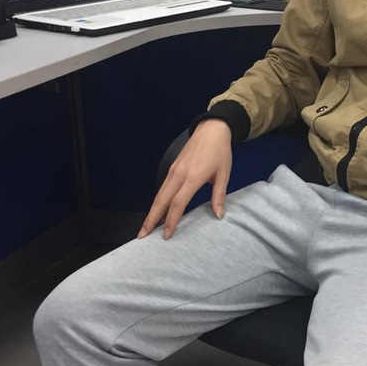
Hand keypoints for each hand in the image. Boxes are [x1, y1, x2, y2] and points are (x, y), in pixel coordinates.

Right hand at [138, 119, 232, 239]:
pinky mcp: (173, 168)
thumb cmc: (220, 152)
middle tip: (142, 236)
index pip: (178, 203)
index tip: (167, 235)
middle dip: (151, 219)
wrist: (212, 129)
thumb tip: (218, 216)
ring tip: (146, 227)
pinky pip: (163, 187)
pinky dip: (158, 201)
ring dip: (152, 211)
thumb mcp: (224, 174)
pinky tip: (158, 211)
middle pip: (161, 200)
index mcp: (193, 177)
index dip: (172, 220)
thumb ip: (219, 196)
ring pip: (159, 194)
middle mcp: (179, 174)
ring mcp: (174, 170)